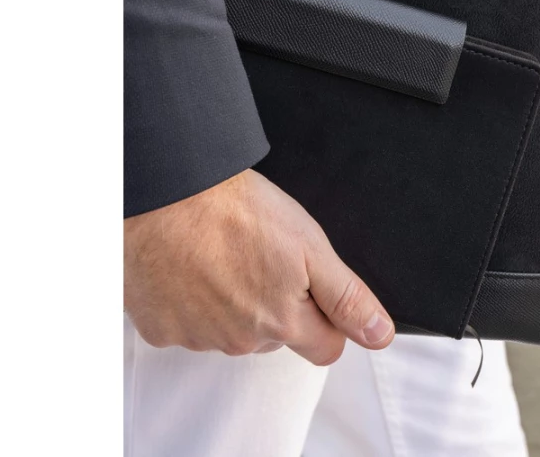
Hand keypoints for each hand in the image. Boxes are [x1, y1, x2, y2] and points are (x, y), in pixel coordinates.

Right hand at [123, 168, 394, 364]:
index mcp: (282, 322)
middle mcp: (240, 341)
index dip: (327, 316)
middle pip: (278, 336)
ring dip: (235, 302)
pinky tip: (194, 264)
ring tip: (227, 253)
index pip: (326, 347)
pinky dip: (194, 301)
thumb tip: (380, 335)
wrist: (169, 193)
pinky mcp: (160, 329)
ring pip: (233, 330)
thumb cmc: (237, 210)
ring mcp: (197, 338)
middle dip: (279, 304)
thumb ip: (346, 297)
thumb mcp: (310, 246)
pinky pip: (189, 324)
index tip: (311, 284)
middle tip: (264, 254)